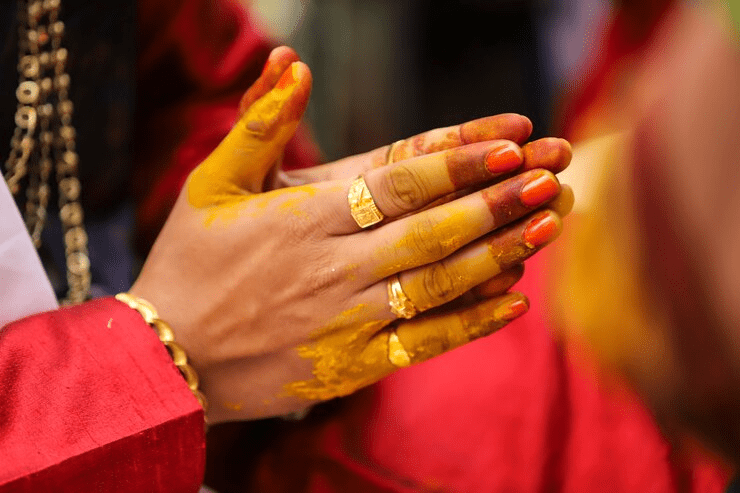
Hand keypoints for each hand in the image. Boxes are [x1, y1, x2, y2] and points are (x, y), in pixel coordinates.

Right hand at [130, 47, 572, 423]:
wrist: (166, 359)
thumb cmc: (187, 264)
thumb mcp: (209, 183)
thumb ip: (256, 123)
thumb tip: (293, 64)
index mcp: (305, 218)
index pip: (399, 184)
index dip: (459, 164)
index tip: (511, 146)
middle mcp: (334, 269)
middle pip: (433, 232)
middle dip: (497, 204)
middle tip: (551, 180)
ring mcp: (347, 322)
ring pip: (439, 285)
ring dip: (499, 256)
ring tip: (548, 229)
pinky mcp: (352, 365)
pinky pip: (423, 344)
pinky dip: (471, 324)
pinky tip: (513, 304)